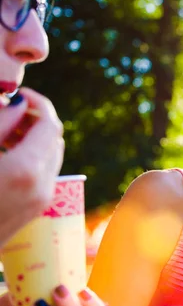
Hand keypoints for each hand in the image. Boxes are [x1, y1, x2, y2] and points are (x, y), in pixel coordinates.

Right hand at [0, 88, 63, 245]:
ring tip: (3, 129)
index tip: (17, 93)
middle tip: (6, 109)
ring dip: (33, 138)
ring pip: (50, 157)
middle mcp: (42, 187)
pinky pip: (43, 174)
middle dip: (35, 119)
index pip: (50, 124)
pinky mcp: (33, 212)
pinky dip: (31, 156)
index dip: (37, 102)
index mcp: (26, 170)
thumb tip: (20, 103)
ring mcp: (40, 202)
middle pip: (54, 140)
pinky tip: (4, 152)